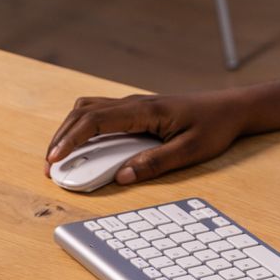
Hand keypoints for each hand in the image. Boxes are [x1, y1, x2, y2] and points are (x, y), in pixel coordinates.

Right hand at [44, 91, 246, 184]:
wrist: (230, 108)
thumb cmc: (213, 127)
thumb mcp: (190, 151)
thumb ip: (155, 163)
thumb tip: (122, 177)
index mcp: (145, 110)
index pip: (96, 120)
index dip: (71, 139)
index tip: (55, 159)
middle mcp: (134, 103)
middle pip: (83, 112)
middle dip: (61, 138)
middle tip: (49, 167)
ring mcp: (134, 104)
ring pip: (88, 109)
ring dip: (69, 131)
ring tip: (60, 158)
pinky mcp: (137, 110)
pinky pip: (100, 113)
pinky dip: (83, 128)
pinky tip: (82, 146)